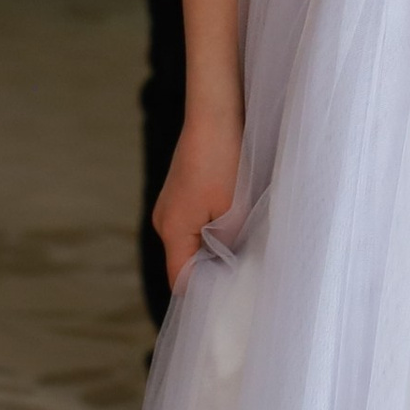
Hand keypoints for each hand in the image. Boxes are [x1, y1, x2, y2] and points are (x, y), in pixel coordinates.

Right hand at [152, 113, 239, 295]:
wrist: (215, 112)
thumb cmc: (224, 161)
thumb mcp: (234, 212)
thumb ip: (230, 247)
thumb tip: (232, 268)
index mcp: (172, 230)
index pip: (181, 281)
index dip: (205, 293)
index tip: (232, 298)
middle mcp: (164, 220)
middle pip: (185, 262)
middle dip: (213, 270)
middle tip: (245, 274)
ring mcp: (171, 204)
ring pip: (193, 241)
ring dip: (216, 246)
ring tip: (245, 246)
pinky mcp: (182, 191)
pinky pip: (195, 222)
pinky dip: (214, 228)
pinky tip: (238, 222)